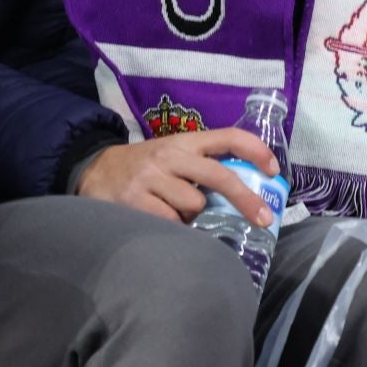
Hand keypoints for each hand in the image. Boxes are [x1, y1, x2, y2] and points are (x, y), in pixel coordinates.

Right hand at [77, 126, 280, 226]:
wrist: (92, 170)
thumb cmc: (144, 168)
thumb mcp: (172, 156)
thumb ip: (201, 167)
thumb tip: (243, 197)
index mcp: (184, 141)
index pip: (227, 137)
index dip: (255, 150)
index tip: (273, 170)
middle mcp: (170, 156)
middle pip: (220, 176)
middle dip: (246, 200)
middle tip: (263, 219)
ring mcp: (151, 178)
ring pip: (195, 205)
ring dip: (194, 217)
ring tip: (177, 214)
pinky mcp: (135, 202)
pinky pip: (171, 223)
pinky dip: (173, 229)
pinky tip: (160, 224)